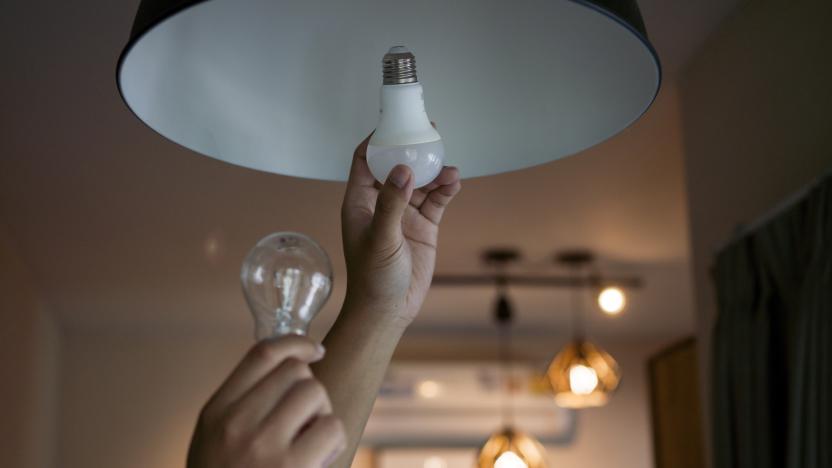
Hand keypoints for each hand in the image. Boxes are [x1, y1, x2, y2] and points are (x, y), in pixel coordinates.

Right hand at [187, 336, 345, 467]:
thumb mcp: (214, 442)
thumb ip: (240, 406)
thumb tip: (290, 366)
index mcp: (215, 413)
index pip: (261, 355)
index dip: (296, 343)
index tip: (314, 350)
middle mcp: (235, 424)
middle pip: (295, 372)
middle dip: (309, 391)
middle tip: (304, 423)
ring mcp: (262, 446)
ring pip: (315, 392)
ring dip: (322, 414)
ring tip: (309, 443)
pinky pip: (332, 427)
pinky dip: (333, 441)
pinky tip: (317, 460)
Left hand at [341, 132, 461, 327]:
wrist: (389, 309)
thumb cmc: (372, 277)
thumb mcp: (380, 237)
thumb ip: (391, 202)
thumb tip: (403, 169)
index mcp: (360, 201)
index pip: (365, 160)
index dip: (377, 140)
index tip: (395, 122)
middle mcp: (381, 202)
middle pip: (396, 165)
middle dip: (412, 148)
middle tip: (429, 132)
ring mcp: (404, 213)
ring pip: (421, 181)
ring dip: (435, 171)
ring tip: (449, 167)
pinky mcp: (423, 226)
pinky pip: (437, 199)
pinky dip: (446, 189)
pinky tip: (454, 182)